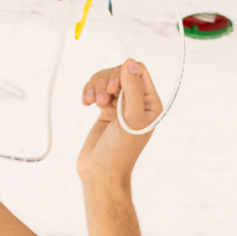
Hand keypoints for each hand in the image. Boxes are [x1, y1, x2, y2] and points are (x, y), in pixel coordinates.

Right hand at [76, 58, 161, 182]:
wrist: (100, 172)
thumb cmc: (118, 151)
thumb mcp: (129, 119)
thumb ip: (132, 90)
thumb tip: (130, 63)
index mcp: (150, 104)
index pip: (139, 71)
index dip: (123, 73)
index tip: (113, 89)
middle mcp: (137, 102)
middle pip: (119, 72)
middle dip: (106, 82)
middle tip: (101, 101)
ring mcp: (120, 105)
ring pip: (106, 78)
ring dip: (96, 86)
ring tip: (92, 102)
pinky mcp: (105, 108)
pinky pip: (96, 88)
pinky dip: (89, 91)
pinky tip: (86, 103)